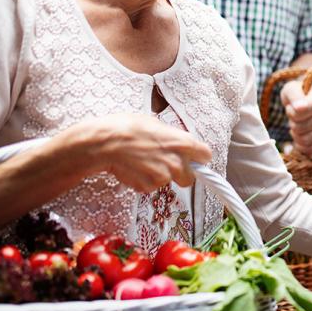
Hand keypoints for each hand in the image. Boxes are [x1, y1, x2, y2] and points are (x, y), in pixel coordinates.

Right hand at [67, 114, 211, 193]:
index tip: (194, 158)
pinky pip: (150, 187)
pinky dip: (143, 180)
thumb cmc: (127, 128)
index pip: (206, 155)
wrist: (106, 143)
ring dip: (158, 176)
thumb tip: (174, 141)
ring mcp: (164, 177)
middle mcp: (178, 162)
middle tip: (166, 165)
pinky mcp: (149, 186)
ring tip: (142, 162)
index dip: (199, 158)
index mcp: (183, 143)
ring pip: (167, 182)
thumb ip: (170, 136)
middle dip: (180, 174)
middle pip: (190, 178)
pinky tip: (133, 168)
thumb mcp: (155, 124)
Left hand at [280, 80, 311, 155]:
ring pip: (304, 140)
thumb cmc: (297, 92)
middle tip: (294, 114)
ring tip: (297, 123)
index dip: (291, 110)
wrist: (305, 96)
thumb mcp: (291, 88)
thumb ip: (295, 96)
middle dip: (292, 121)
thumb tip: (301, 108)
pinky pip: (310, 149)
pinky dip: (301, 146)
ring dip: (295, 133)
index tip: (292, 105)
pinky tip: (297, 139)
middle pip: (300, 128)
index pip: (299, 114)